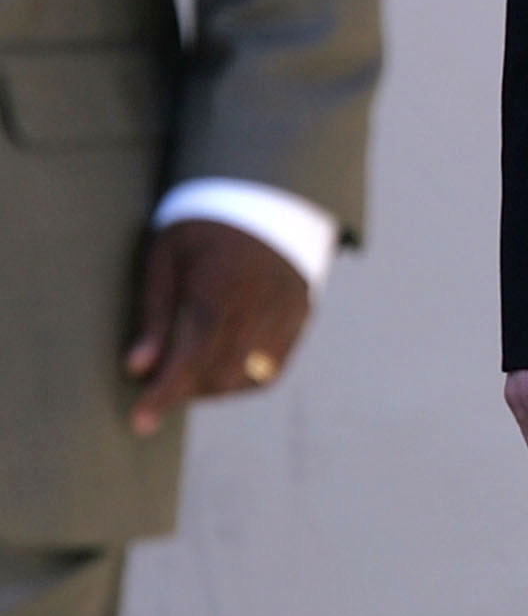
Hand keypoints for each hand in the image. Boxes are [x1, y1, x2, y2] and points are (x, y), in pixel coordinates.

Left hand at [125, 218, 310, 435]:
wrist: (268, 193)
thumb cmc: (204, 224)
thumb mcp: (166, 256)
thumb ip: (154, 315)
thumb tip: (138, 368)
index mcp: (219, 288)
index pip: (189, 357)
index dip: (164, 395)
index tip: (139, 422)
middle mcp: (258, 307)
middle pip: (217, 374)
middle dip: (184, 389)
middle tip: (156, 382)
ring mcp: (286, 315)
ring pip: (246, 378)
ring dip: (212, 387)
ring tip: (187, 370)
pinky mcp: (300, 319)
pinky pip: (270, 370)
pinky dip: (242, 379)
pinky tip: (220, 365)